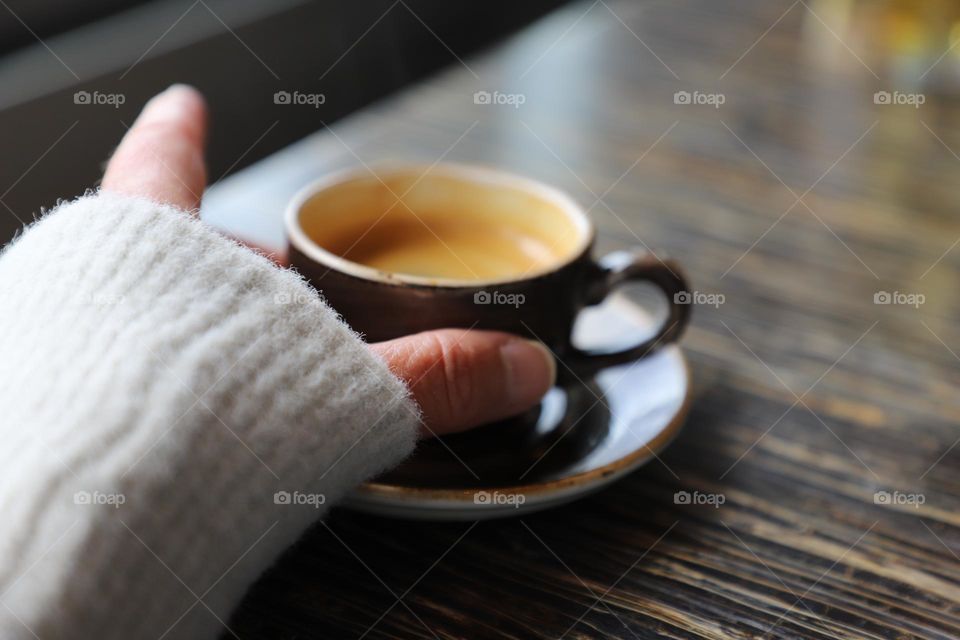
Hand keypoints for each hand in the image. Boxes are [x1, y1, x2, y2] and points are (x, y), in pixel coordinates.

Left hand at [103, 85, 555, 436]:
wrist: (100, 512)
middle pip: (162, 252)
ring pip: (134, 316)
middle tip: (258, 295)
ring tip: (233, 371)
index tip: (182, 105)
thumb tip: (516, 367)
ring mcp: (78, 345)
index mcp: (166, 251)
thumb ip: (437, 376)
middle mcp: (102, 286)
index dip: (177, 133)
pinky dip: (161, 386)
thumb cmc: (189, 427)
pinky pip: (119, 376)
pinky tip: (194, 424)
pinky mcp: (72, 409)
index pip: (165, 163)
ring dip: (184, 332)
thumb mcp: (345, 390)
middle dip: (211, 269)